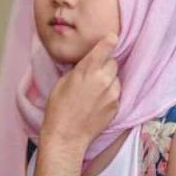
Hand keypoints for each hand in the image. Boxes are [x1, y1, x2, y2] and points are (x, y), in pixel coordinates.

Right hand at [41, 34, 120, 151]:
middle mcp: (104, 79)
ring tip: (94, 91)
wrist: (67, 136)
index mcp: (88, 70)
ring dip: (108, 80)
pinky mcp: (117, 106)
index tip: (111, 39)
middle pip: (113, 62)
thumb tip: (87, 63)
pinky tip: (97, 103)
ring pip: (116, 78)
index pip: (107, 46)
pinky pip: (116, 93)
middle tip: (94, 73)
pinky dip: (109, 94)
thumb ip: (79, 69)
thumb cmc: (58, 108)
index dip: (109, 41)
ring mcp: (113, 93)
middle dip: (105, 65)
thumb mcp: (63, 82)